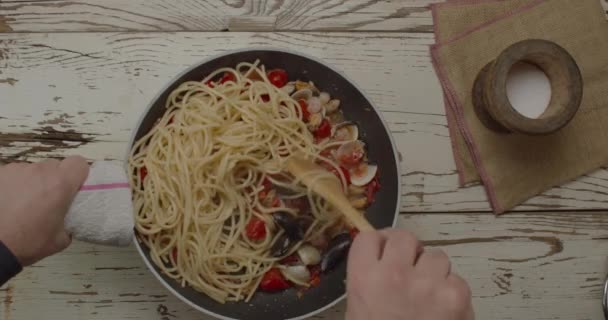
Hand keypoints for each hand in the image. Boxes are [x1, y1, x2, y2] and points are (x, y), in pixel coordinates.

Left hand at [0, 157, 88, 265]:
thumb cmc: (27, 243)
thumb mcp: (61, 239)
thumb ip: (70, 221)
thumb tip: (68, 218)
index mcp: (60, 184)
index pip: (78, 163)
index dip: (77, 174)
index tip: (73, 188)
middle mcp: (39, 171)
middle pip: (54, 166)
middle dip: (54, 179)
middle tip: (47, 200)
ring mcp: (16, 170)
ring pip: (32, 170)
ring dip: (32, 182)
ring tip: (22, 203)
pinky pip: (13, 175)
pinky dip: (14, 185)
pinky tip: (7, 202)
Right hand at [346, 229, 473, 319]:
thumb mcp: (359, 310)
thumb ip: (368, 279)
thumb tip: (381, 257)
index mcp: (364, 279)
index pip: (369, 237)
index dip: (378, 243)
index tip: (383, 252)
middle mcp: (395, 274)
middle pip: (404, 237)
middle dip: (408, 251)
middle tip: (408, 269)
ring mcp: (428, 283)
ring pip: (436, 255)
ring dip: (433, 271)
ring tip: (428, 294)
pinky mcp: (456, 296)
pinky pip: (457, 278)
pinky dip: (452, 292)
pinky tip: (443, 310)